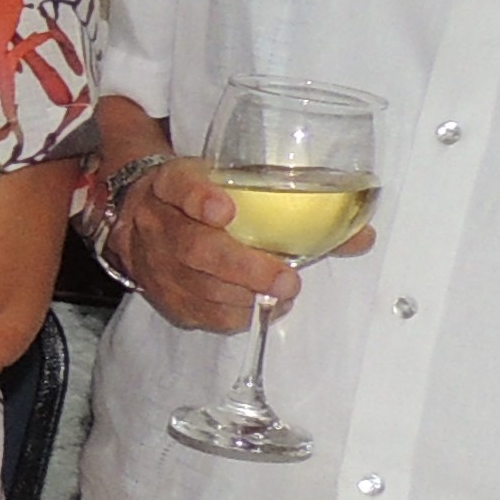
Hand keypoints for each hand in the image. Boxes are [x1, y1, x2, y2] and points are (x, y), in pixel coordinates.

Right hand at [104, 158, 370, 334]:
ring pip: (199, 287)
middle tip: (287, 277)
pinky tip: (260, 307)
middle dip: (243, 266)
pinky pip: (200, 314)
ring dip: (245, 296)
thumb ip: (291, 206)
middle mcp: (160, 224)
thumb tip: (364, 236)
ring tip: (283, 294)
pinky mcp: (166, 298)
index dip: (199, 198)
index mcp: (173, 184)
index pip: (180, 186)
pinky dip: (234, 315)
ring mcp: (157, 264)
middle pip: (194, 247)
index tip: (225, 208)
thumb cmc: (200, 203)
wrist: (135, 222)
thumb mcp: (231, 186)